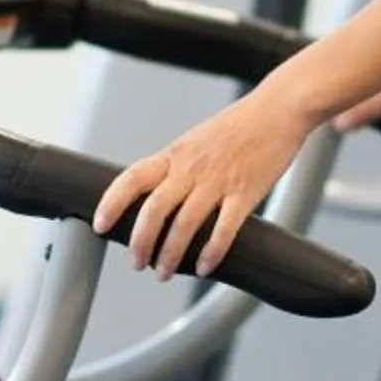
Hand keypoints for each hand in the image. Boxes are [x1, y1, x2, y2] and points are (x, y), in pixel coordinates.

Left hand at [91, 88, 309, 279]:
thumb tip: (157, 194)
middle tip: (137, 263)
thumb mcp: (198, 139)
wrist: (280, 108)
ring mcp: (219, 181)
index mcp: (176, 153)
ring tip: (164, 272)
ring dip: (170, 255)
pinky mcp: (246, 193)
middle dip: (141, 243)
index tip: (100, 224)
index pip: (132, 178)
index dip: (111, 203)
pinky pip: (224, 230)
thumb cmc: (241, 124)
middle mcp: (192, 168)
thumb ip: (178, 165)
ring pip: (184, 226)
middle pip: (154, 211)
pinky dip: (211, 252)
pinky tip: (205, 267)